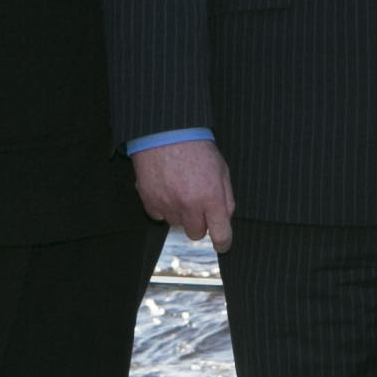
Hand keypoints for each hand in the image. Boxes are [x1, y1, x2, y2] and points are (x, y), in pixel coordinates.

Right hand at [134, 137, 233, 252]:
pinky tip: (166, 190)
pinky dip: (163, 207)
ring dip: (180, 214)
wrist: (166, 131)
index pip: (221, 234)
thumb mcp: (222, 170)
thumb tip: (225, 219)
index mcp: (211, 197)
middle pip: (196, 234)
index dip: (223, 242)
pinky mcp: (149, 200)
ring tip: (180, 190)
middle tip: (198, 206)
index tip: (222, 244)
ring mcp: (168, 204)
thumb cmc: (197, 148)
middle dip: (200, 224)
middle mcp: (189, 204)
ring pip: (176, 225)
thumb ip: (226, 198)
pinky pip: (159, 216)